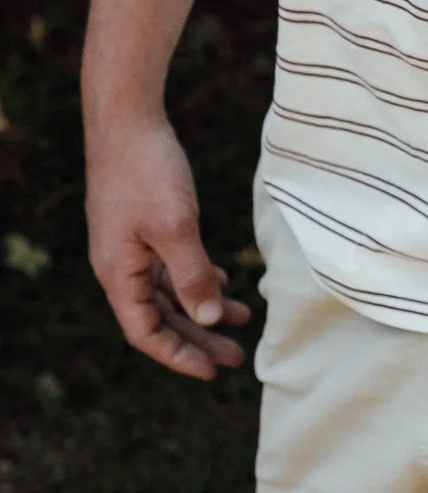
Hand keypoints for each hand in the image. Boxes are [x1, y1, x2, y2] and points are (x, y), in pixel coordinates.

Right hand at [86, 112, 250, 379]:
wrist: (127, 120)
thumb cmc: (147, 171)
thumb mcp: (176, 226)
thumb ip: (192, 274)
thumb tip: (209, 317)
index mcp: (119, 274)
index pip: (146, 333)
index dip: (179, 356)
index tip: (214, 371)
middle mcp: (120, 267)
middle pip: (160, 318)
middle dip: (198, 338)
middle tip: (238, 357)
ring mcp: (130, 247)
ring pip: (168, 293)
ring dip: (202, 309)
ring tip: (242, 323)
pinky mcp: (143, 228)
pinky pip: (169, 268)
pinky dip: (197, 279)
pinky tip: (224, 284)